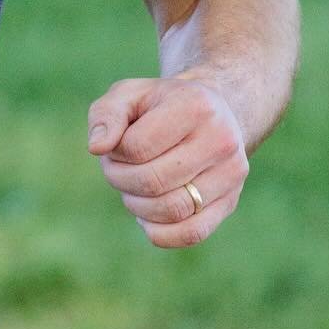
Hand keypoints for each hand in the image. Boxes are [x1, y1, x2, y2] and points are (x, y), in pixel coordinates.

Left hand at [86, 73, 248, 248]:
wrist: (210, 112)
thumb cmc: (159, 105)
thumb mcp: (128, 95)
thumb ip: (106, 115)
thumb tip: (97, 148)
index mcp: (195, 105)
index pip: (138, 147)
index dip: (115, 152)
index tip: (116, 144)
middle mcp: (221, 139)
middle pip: (153, 181)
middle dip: (120, 179)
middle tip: (116, 168)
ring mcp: (231, 174)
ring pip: (171, 210)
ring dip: (136, 206)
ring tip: (132, 188)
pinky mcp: (230, 201)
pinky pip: (191, 233)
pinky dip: (159, 232)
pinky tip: (147, 214)